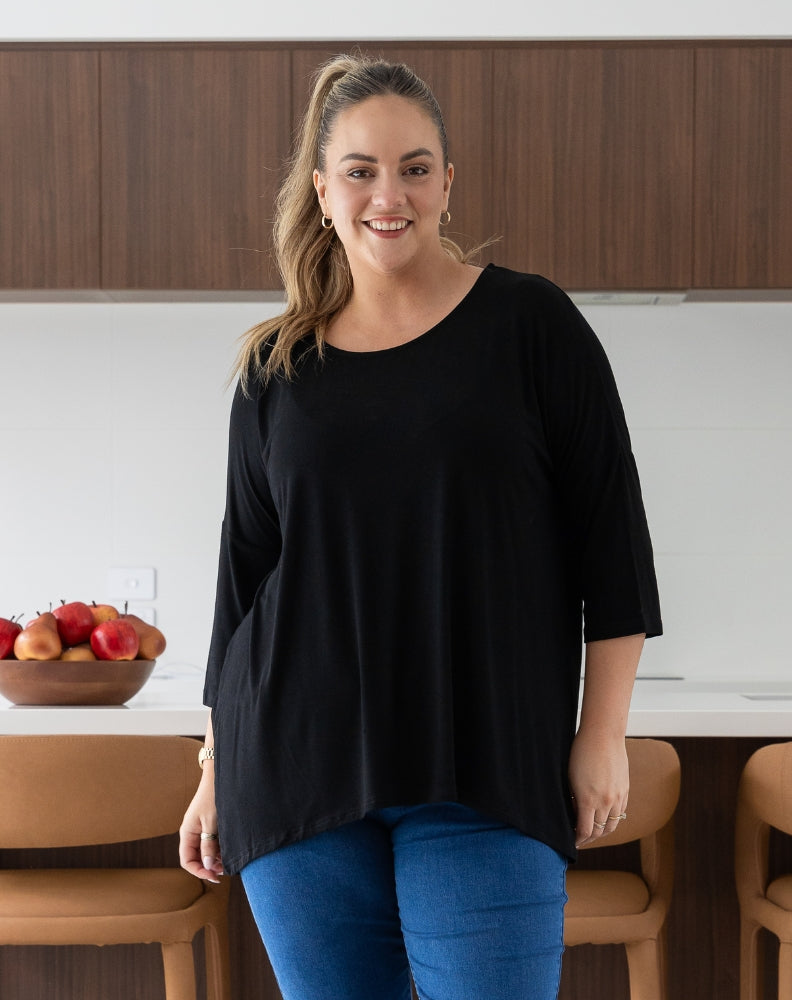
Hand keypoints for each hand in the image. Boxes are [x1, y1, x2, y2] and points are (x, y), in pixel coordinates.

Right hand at [178, 773, 223, 882]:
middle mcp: (192, 834)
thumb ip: (209, 845)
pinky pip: (213, 844)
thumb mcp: (211, 823)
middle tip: (225, 870)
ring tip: (229, 861)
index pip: (187, 861)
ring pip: (206, 853)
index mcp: (187, 833)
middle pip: (197, 859)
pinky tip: (230, 850)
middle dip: (209, 866)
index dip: (199, 871)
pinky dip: (220, 850)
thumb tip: (207, 866)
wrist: (220, 777)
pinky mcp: (210, 827)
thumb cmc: (213, 797)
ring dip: (216, 859)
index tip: (213, 876)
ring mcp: (201, 831)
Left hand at [568, 728, 628, 848]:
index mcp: (588, 800)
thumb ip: (574, 800)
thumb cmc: (581, 752)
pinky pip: (621, 812)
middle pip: (599, 831)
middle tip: (580, 839)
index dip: (578, 840)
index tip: (572, 842)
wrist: (603, 734)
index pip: (585, 831)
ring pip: (613, 825)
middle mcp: (606, 802)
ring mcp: (618, 796)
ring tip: (593, 832)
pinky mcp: (625, 790)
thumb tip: (575, 815)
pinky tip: (605, 818)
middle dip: (589, 838)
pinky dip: (613, 819)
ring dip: (603, 832)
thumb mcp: (570, 779)